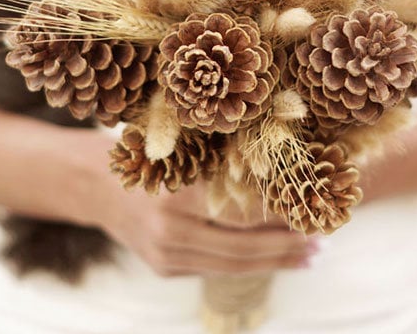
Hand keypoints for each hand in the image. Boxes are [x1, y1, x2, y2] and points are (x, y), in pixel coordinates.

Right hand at [86, 141, 315, 277]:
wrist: (93, 184)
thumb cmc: (145, 153)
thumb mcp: (183, 147)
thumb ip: (222, 165)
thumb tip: (279, 173)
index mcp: (177, 191)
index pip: (244, 208)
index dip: (282, 211)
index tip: (314, 206)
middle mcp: (170, 229)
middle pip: (243, 243)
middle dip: (287, 243)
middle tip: (322, 238)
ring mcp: (165, 255)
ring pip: (233, 264)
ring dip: (275, 260)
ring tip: (309, 255)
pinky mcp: (164, 267)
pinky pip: (215, 268)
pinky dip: (248, 263)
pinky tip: (272, 258)